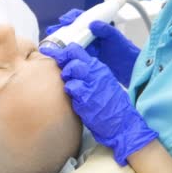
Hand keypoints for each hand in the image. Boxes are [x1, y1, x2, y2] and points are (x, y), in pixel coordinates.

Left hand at [41, 43, 157, 165]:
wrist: (122, 122)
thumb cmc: (111, 103)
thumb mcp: (103, 80)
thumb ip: (88, 71)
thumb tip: (69, 63)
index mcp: (98, 67)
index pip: (76, 51)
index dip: (61, 52)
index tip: (49, 51)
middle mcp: (95, 73)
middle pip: (72, 60)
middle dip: (63, 66)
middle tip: (65, 75)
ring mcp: (91, 85)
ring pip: (70, 72)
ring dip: (67, 80)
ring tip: (72, 89)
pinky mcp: (86, 98)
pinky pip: (72, 88)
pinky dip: (70, 93)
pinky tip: (76, 99)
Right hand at [46, 9, 140, 86]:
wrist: (131, 70)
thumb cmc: (126, 52)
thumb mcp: (116, 39)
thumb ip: (107, 30)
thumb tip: (93, 24)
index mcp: (97, 28)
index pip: (82, 18)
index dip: (72, 17)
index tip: (65, 20)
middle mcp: (90, 36)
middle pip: (72, 29)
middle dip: (60, 29)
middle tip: (52, 31)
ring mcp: (87, 48)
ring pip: (70, 41)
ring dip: (60, 41)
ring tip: (51, 43)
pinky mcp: (85, 59)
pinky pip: (72, 54)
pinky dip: (65, 54)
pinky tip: (58, 56)